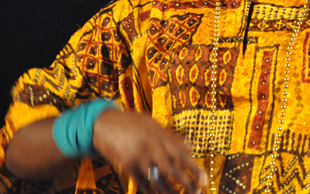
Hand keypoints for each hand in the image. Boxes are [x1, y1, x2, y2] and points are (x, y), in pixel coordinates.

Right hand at [93, 109, 207, 193]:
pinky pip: (143, 185)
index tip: (205, 181)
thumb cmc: (132, 122)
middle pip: (173, 172)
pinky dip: (152, 192)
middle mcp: (152, 149)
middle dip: (186, 185)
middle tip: (197, 193)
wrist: (105, 124)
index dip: (195, 169)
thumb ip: (172, 137)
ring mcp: (139, 160)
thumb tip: (190, 147)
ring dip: (170, 192)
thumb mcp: (154, 124)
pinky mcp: (127, 168)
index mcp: (161, 137)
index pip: (183, 155)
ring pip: (158, 182)